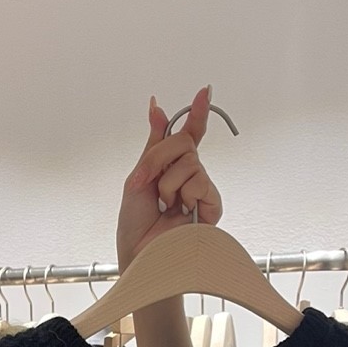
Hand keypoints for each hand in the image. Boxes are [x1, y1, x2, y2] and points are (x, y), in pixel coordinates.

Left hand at [117, 86, 222, 271]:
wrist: (141, 254)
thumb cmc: (135, 225)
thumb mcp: (137, 178)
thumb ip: (153, 145)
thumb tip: (156, 108)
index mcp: (170, 168)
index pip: (187, 136)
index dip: (196, 114)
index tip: (204, 92)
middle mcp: (188, 176)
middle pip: (183, 142)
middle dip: (159, 160)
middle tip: (146, 183)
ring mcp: (201, 190)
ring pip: (190, 162)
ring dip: (169, 184)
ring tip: (165, 206)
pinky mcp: (212, 206)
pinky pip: (201, 182)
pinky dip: (185, 195)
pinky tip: (181, 212)